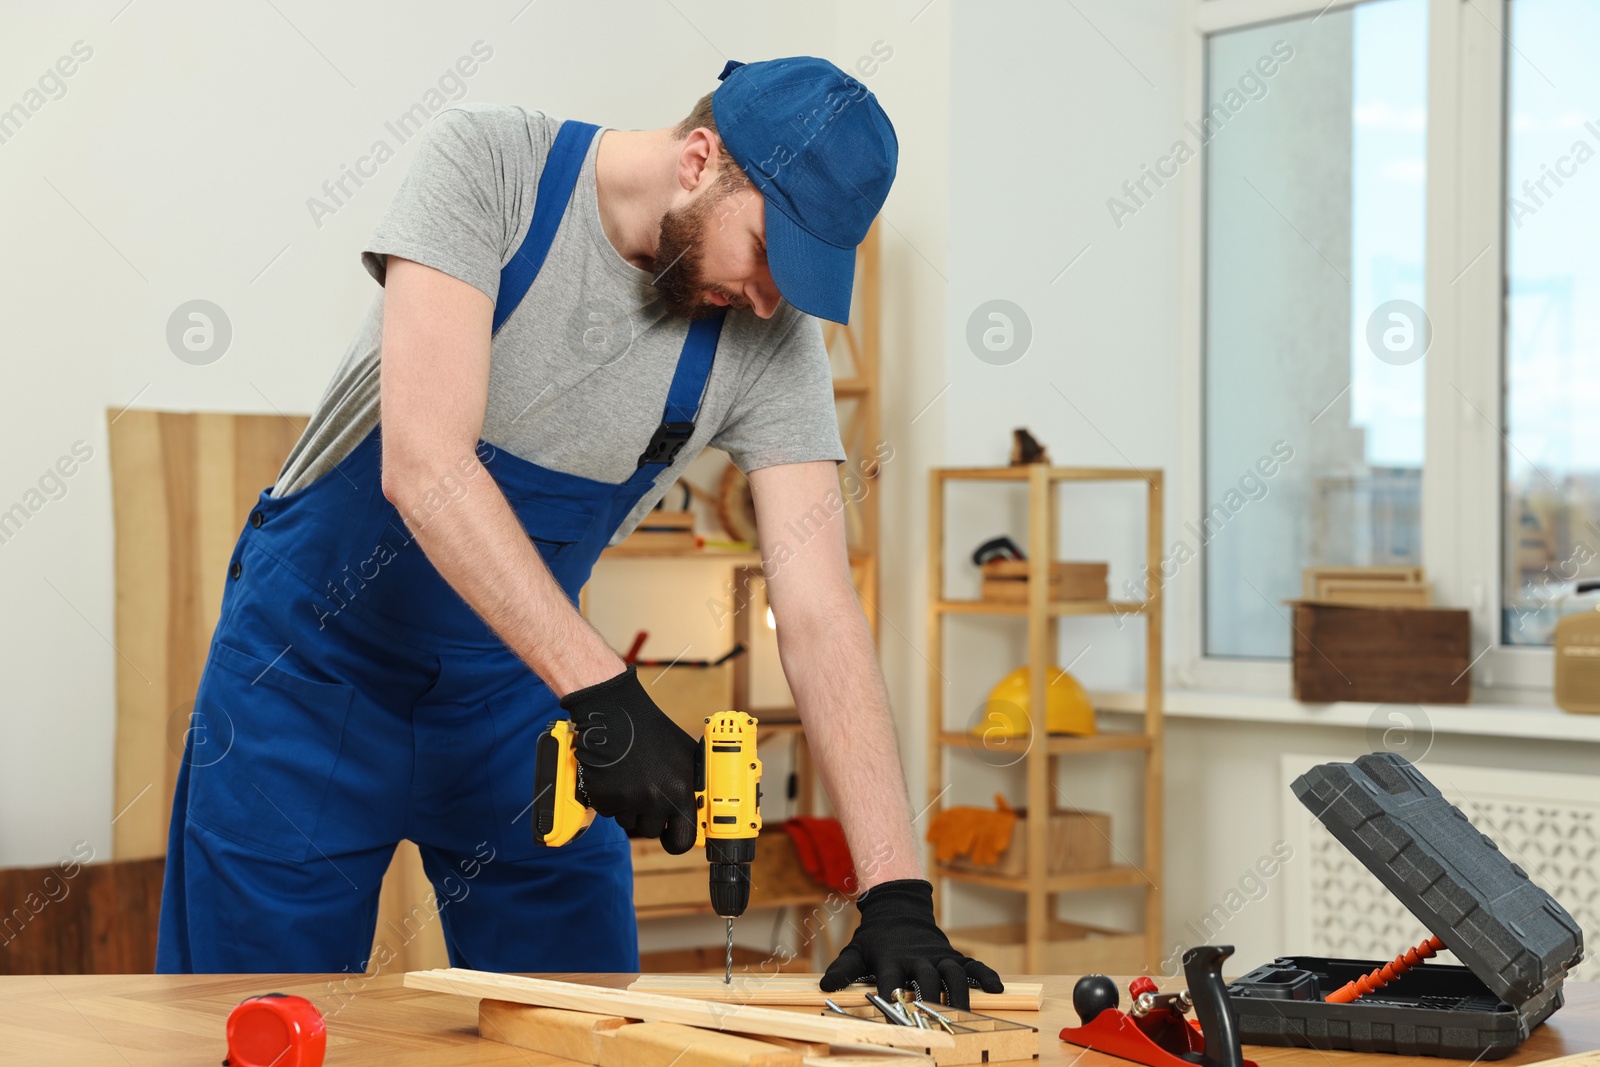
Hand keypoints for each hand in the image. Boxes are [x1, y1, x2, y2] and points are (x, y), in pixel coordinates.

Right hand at [557, 666, 698, 853]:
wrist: (617, 715)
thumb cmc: (653, 733)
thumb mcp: (685, 756)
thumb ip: (693, 786)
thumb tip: (700, 810)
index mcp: (681, 790)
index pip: (683, 840)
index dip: (676, 840)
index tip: (671, 836)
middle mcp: (656, 799)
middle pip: (651, 831)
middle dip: (648, 817)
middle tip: (646, 792)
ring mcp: (628, 799)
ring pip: (627, 822)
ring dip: (628, 807)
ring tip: (631, 777)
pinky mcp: (604, 797)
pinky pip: (608, 811)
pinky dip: (609, 798)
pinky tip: (615, 775)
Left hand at [820, 878, 1002, 1008]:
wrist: (898, 908)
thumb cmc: (874, 938)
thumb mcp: (855, 951)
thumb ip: (843, 970)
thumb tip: (825, 987)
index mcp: (890, 958)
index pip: (890, 978)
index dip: (891, 992)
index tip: (892, 1007)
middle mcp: (916, 957)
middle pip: (927, 979)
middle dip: (931, 1000)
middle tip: (936, 1022)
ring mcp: (937, 955)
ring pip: (952, 973)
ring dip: (960, 994)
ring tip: (966, 1017)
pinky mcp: (952, 954)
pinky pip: (971, 965)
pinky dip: (985, 975)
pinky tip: (997, 990)